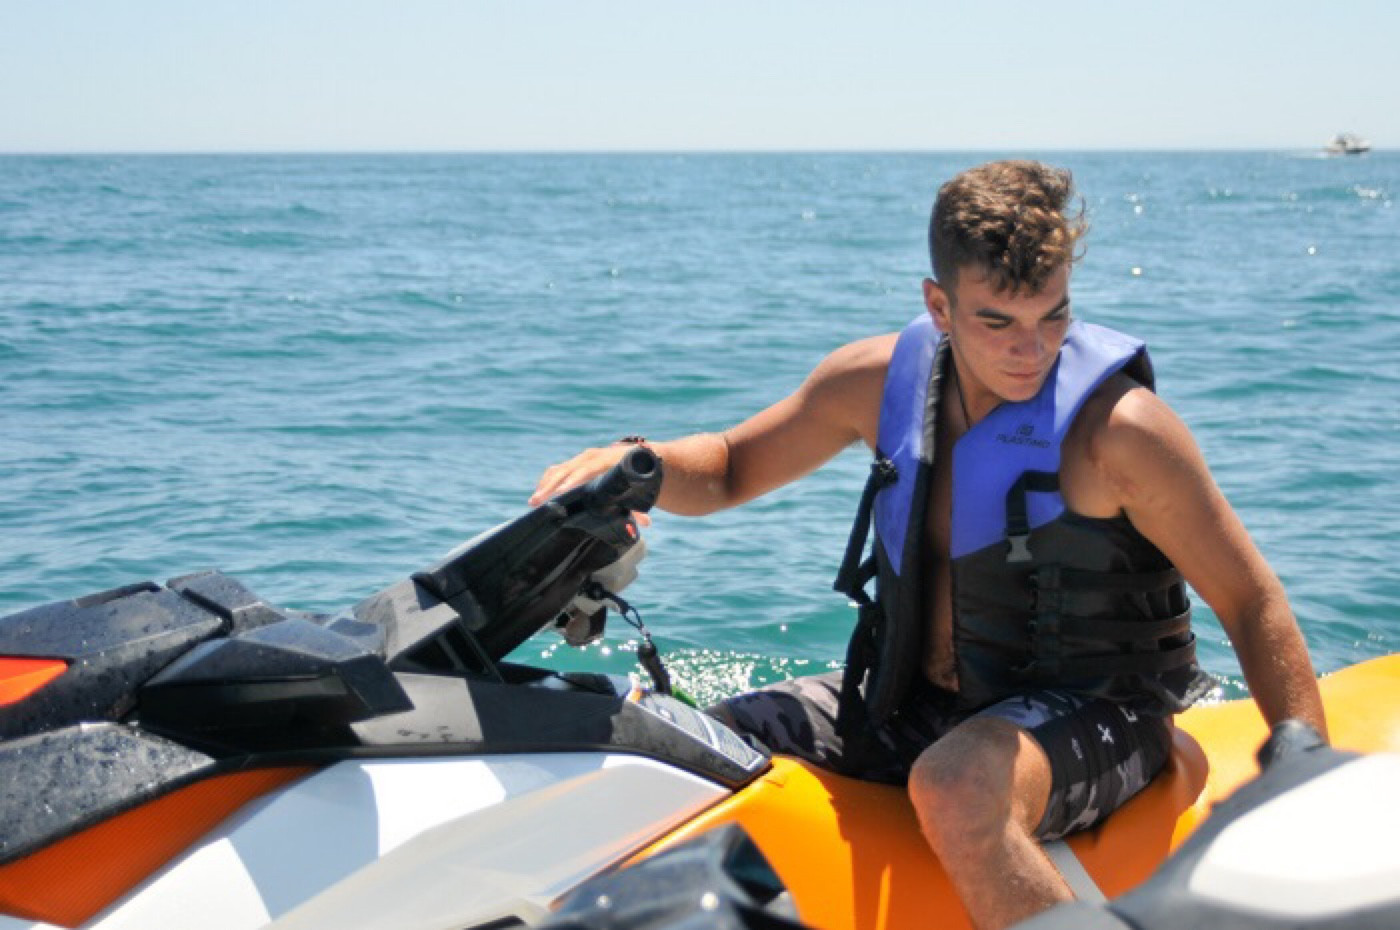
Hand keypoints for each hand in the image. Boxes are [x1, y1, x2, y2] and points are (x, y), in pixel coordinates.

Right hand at [529, 445, 653, 523]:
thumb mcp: (635, 491)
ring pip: (558, 470)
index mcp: (606, 460)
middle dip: (552, 486)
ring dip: (545, 486)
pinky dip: (547, 482)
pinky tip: (539, 496)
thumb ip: (638, 507)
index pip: (588, 468)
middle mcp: (591, 457)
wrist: (634, 459)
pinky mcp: (574, 464)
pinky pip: (557, 471)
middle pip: (567, 470)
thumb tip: (645, 523)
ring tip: (533, 502)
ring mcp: (580, 459)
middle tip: (538, 501)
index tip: (563, 491)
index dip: (574, 479)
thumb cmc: (634, 478)